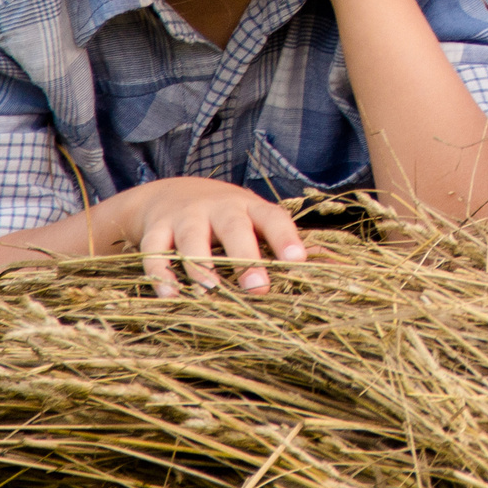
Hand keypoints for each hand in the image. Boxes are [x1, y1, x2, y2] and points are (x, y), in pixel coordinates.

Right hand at [98, 177, 306, 296]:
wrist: (168, 193)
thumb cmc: (226, 217)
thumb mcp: (253, 220)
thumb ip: (281, 243)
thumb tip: (332, 266)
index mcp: (250, 207)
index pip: (272, 219)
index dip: (286, 238)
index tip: (298, 260)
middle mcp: (218, 208)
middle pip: (233, 228)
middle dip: (245, 257)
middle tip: (258, 287)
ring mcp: (186, 217)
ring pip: (192, 239)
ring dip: (201, 265)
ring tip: (211, 291)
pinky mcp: (157, 229)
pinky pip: (155, 251)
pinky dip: (160, 272)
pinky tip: (170, 294)